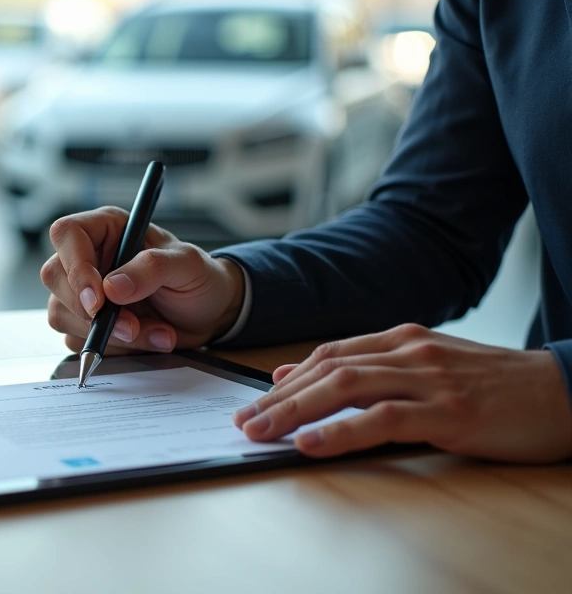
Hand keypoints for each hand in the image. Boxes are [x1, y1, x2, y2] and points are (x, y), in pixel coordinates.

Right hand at [40, 207, 245, 353]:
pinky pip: (78, 341)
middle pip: (54, 277)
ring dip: (107, 335)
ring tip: (155, 332)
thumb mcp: (186, 265)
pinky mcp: (86, 323)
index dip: (75, 266)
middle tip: (130, 326)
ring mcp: (83, 292)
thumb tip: (111, 287)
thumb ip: (152, 268)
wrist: (209, 313)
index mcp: (107, 229)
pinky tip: (148, 339)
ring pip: (62, 314)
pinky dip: (115, 348)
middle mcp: (89, 257)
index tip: (98, 299)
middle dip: (88, 310)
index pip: (67, 233)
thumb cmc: (198, 277)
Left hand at [232, 324, 571, 462]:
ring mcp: (430, 379)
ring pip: (346, 388)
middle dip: (279, 398)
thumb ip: (370, 370)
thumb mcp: (428, 370)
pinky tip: (312, 444)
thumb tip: (298, 376)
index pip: (329, 355)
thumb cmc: (494, 387)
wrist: (566, 391)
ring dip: (295, 411)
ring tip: (261, 433)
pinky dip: (342, 431)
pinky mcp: (451, 412)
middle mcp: (410, 352)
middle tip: (243, 422)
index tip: (253, 402)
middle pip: (327, 369)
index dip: (287, 379)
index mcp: (402, 340)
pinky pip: (384, 419)